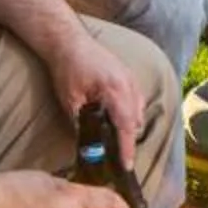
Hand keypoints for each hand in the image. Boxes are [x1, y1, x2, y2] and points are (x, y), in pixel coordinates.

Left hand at [47, 31, 149, 173]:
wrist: (68, 41)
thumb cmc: (67, 68)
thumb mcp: (70, 100)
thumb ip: (81, 124)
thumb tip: (87, 147)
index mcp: (116, 91)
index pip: (127, 127)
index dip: (127, 149)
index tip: (128, 166)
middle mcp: (129, 85)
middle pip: (137, 121)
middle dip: (130, 140)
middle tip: (119, 157)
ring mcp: (131, 78)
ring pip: (139, 110)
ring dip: (131, 126)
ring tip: (118, 140)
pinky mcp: (128, 75)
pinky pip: (137, 100)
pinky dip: (132, 113)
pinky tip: (119, 119)